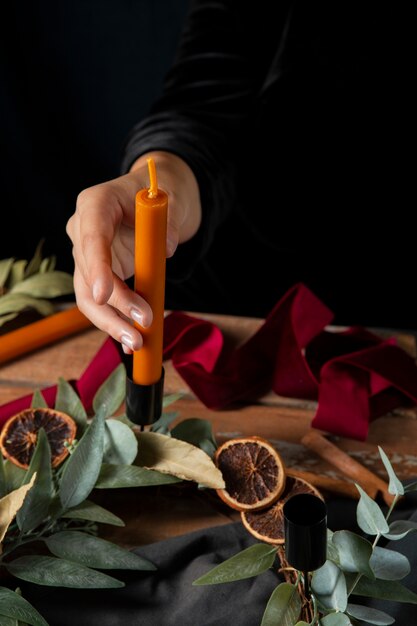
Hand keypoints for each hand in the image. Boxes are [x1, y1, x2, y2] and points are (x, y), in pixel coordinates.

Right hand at [66, 151, 200, 351]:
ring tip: (137, 343)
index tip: (103, 295)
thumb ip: (169, 220)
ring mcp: (87, 255)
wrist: (156, 203)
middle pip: (88, 275)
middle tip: (140, 327)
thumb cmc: (161, 196)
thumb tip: (167, 247)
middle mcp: (82, 230)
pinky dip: (117, 323)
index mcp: (95, 203)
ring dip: (112, 323)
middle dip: (113, 306)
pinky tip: (132, 342)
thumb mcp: (171, 198)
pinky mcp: (97, 276)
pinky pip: (102, 304)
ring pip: (89, 296)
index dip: (96, 267)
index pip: (91, 237)